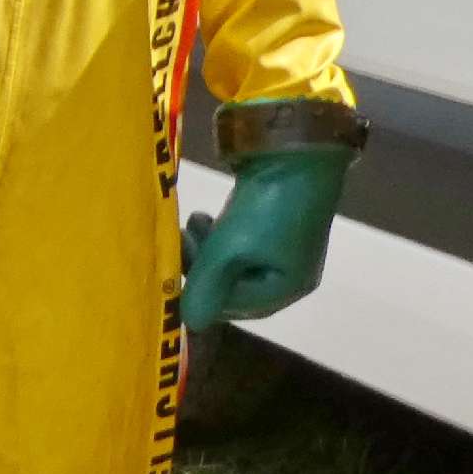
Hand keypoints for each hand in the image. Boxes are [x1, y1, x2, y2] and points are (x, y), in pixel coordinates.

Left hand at [180, 143, 354, 333]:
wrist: (296, 150)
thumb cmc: (265, 207)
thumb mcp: (230, 249)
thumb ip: (206, 285)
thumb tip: (190, 324)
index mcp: (287, 287)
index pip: (234, 307)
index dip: (202, 289)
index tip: (176, 263)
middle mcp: (291, 273)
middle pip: (233, 285)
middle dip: (203, 265)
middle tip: (182, 239)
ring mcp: (285, 248)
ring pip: (233, 261)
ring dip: (207, 247)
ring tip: (197, 221)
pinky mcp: (276, 224)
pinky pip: (240, 242)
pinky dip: (220, 233)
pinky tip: (207, 216)